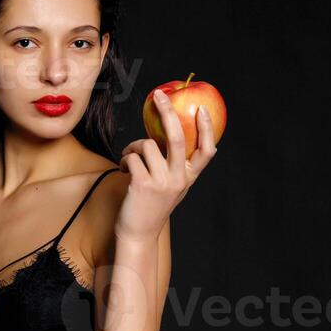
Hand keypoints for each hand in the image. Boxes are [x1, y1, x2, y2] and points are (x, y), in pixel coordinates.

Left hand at [116, 87, 217, 241]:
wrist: (138, 234)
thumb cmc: (151, 208)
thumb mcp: (171, 188)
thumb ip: (175, 167)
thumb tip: (167, 135)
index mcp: (189, 178)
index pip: (207, 151)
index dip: (207, 128)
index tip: (201, 110)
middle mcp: (179, 179)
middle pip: (177, 137)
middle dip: (167, 111)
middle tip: (159, 95)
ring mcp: (162, 182)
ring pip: (147, 144)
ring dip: (133, 146)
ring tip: (128, 158)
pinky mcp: (143, 184)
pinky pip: (132, 157)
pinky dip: (124, 159)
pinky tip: (123, 169)